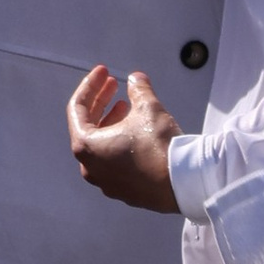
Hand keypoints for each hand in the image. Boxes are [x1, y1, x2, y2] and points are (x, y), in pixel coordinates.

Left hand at [68, 63, 181, 211]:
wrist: (185, 184)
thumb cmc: (161, 151)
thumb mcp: (148, 108)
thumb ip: (138, 89)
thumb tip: (136, 80)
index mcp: (87, 147)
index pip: (78, 108)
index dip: (91, 86)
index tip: (102, 73)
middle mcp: (91, 168)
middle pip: (88, 126)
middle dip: (101, 101)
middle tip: (112, 85)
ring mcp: (107, 182)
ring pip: (102, 144)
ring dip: (111, 121)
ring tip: (126, 106)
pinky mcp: (125, 190)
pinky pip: (115, 161)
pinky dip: (120, 142)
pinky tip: (135, 130)